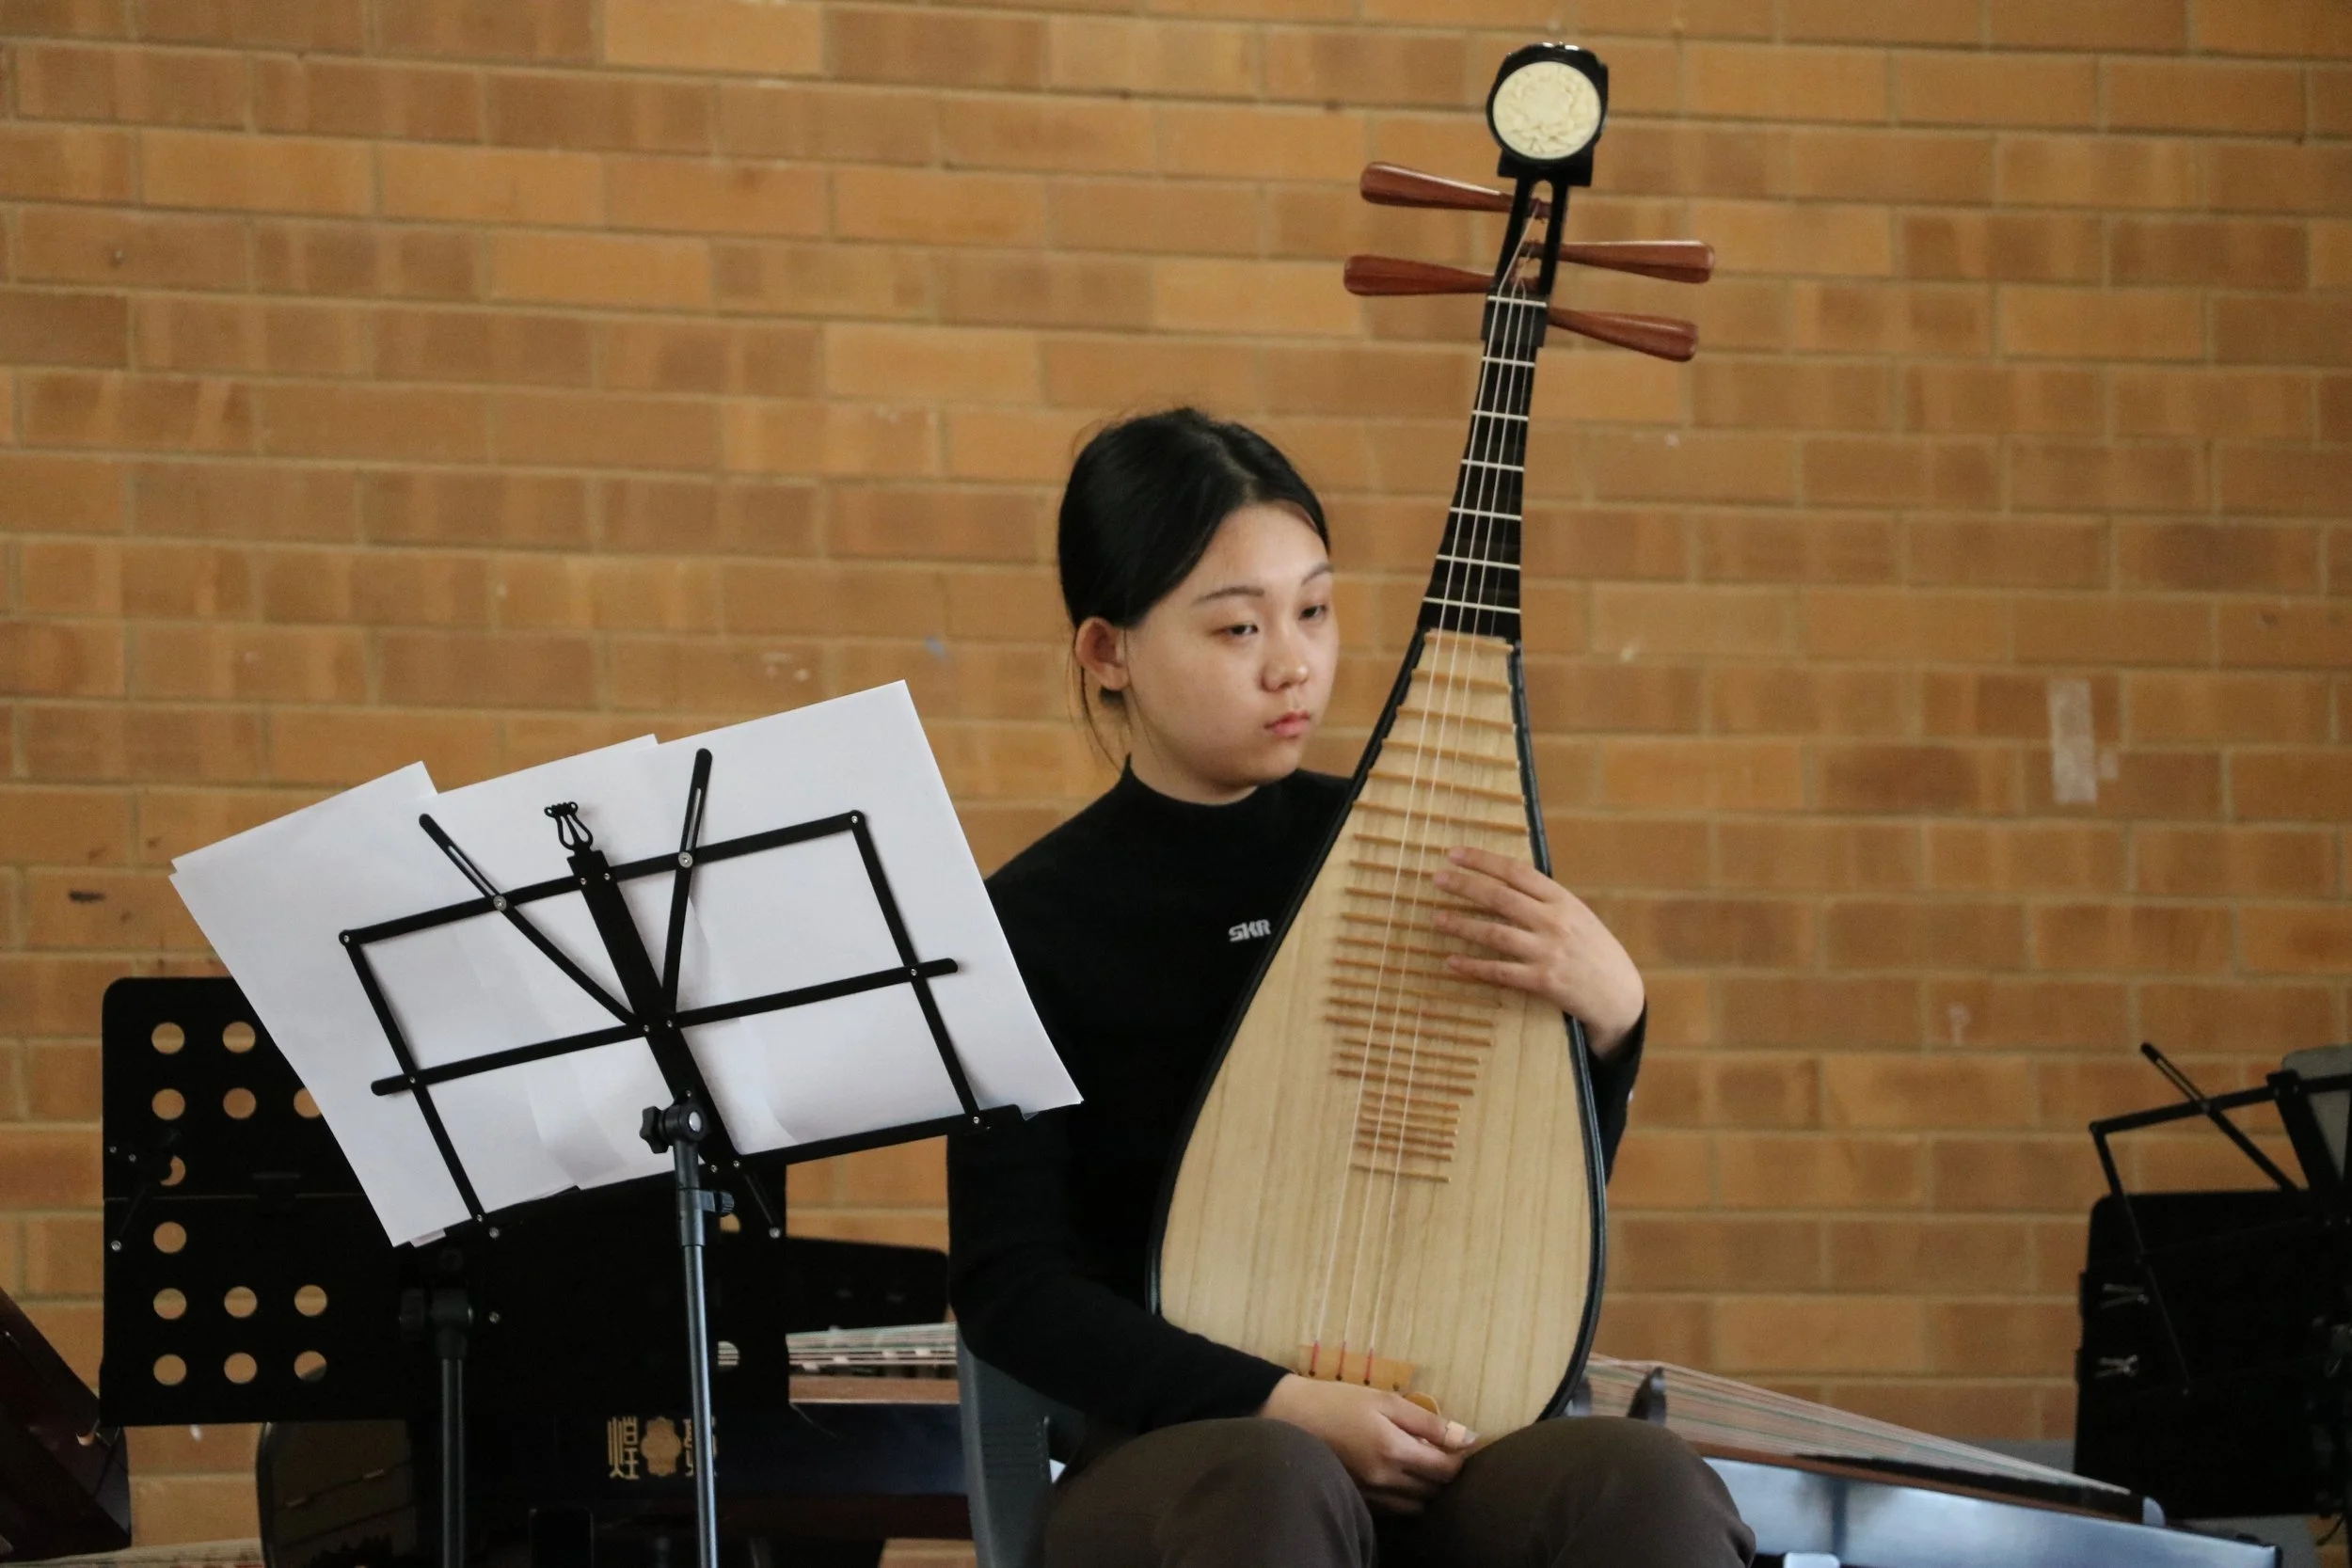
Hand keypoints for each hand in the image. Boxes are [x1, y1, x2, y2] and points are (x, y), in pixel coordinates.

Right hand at [1260, 1375, 1475, 1513]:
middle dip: (1443, 1474)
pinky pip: (1395, 1510)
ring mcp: (1371, 1496)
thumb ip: (1428, 1422)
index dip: (1459, 1459)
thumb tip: (1467, 1437)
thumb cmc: (1339, 1402)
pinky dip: (1405, 1497)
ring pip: (1417, 1506)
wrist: (1291, 1418)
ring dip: (1426, 1489)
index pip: (1446, 1470)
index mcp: (1393, 1450)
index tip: (1457, 1444)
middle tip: (1438, 1451)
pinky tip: (1399, 1476)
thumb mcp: (1385, 1400)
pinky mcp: (1360, 1501)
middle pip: (1434, 1491)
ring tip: (1419, 1464)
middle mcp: (1385, 1481)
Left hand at [1430, 847, 1644, 1056]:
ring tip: (1437, 919)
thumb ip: (1546, 901)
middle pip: (1500, 897)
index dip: (1483, 861)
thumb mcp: (1578, 916)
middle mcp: (1554, 922)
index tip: (1455, 854)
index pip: (1517, 872)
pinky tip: (1452, 962)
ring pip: (1495, 933)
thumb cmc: (1594, 950)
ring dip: (1462, 925)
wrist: (1619, 994)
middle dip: (1465, 886)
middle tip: (1437, 879)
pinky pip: (1500, 972)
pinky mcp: (1543, 981)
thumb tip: (1505, 882)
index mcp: (1562, 900)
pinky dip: (1473, 967)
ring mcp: (1548, 952)